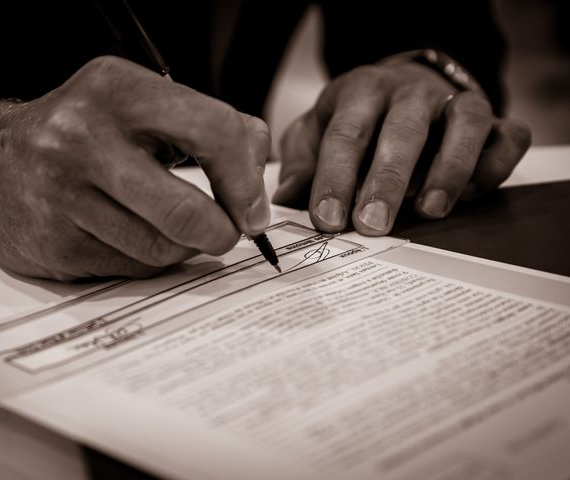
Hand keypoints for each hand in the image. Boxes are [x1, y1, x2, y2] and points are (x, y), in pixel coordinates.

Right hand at [0, 56, 269, 279]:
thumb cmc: (82, 133)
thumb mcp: (140, 106)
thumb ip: (209, 130)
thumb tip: (256, 186)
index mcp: (118, 90)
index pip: (214, 132)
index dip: (247, 181)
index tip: (253, 209)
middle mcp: (82, 138)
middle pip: (187, 211)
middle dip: (221, 233)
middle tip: (225, 232)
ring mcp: (61, 195)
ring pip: (162, 248)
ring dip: (183, 247)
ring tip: (171, 228)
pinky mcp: (53, 243)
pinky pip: (131, 268)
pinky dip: (147, 259)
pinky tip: (131, 235)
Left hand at [273, 60, 530, 234]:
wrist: (405, 86)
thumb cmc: (355, 119)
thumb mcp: (316, 132)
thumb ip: (302, 164)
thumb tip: (285, 201)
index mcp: (361, 92)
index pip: (346, 134)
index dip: (335, 179)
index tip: (327, 221)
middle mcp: (410, 92)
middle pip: (402, 131)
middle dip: (387, 180)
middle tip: (373, 226)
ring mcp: (455, 102)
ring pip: (464, 125)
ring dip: (449, 170)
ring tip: (428, 212)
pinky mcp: (493, 121)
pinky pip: (506, 137)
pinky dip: (494, 166)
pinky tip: (472, 196)